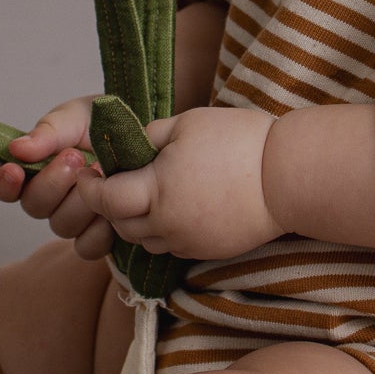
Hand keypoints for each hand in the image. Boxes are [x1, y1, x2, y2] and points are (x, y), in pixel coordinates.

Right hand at [0, 94, 104, 250]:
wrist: (147, 138)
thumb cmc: (107, 123)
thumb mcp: (78, 115)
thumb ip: (48, 131)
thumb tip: (16, 149)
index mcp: (34, 168)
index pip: (4, 186)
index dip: (4, 183)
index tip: (15, 170)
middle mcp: (49, 198)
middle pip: (34, 206)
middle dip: (54, 182)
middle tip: (75, 157)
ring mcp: (73, 218)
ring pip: (61, 226)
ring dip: (81, 201)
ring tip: (103, 174)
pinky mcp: (97, 236)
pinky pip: (87, 246)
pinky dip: (99, 228)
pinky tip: (114, 205)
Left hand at [72, 107, 279, 263]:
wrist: (287, 175)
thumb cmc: (238, 140)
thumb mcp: (186, 123)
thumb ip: (147, 137)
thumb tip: (123, 148)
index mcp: (158, 189)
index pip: (106, 200)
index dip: (90, 189)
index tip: (87, 175)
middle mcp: (168, 223)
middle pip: (122, 225)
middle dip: (111, 205)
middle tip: (114, 182)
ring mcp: (189, 242)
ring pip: (145, 240)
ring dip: (136, 221)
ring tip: (145, 194)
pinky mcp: (207, 250)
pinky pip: (171, 246)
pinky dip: (162, 230)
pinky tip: (175, 206)